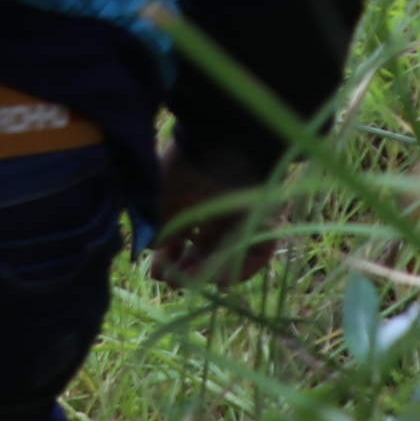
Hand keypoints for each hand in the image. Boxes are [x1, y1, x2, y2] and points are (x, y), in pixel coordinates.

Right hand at [150, 152, 271, 290]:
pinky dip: (240, 269)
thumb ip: (161, 228)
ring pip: (229, 255)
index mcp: (192, 201)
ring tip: (195, 281)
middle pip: (205, 251)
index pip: (182, 238)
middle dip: (187, 270)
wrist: (222, 139)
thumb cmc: (187, 166)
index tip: (156, 271)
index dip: (169, 258)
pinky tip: (222, 278)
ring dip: (210, 274)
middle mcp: (218, 211)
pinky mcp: (266, 221)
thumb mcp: (164, 200)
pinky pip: (256, 253)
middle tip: (173, 281)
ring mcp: (242, 217)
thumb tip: (153, 247)